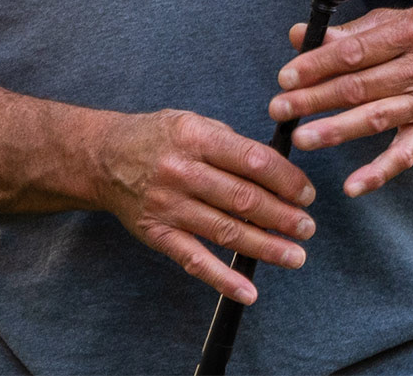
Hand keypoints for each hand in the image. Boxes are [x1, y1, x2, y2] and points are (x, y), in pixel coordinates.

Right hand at [91, 108, 317, 304]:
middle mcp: (183, 172)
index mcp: (197, 137)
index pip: (252, 160)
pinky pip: (193, 260)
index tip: (306, 193)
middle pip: (242, 199)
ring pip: (225, 232)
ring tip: (295, 255)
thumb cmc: (159, 136)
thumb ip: (231, 143)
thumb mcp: (194, 122)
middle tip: (307, 227)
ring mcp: (169, 206)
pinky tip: (248, 291)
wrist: (105, 157)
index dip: (285, 179)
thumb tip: (277, 169)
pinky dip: (222, 278)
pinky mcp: (158, 234)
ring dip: (264, 247)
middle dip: (282, 216)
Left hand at [268, 6, 412, 197]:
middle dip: (315, 98)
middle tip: (280, 108)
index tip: (287, 76)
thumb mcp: (397, 20)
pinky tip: (352, 185)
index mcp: (411, 31)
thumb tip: (299, 36)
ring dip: (336, 130)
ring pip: (376, 118)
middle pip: (360, 86)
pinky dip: (379, 172)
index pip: (355, 51)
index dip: (318, 64)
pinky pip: (405, 154)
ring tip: (301, 139)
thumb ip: (349, 32)